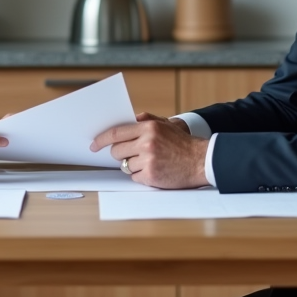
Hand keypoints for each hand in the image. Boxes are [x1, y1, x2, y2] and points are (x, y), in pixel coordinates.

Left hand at [91, 112, 207, 188]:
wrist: (202, 160)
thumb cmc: (183, 143)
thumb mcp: (166, 125)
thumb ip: (146, 120)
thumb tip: (126, 120)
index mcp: (149, 128)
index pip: (116, 133)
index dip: (102, 139)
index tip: (94, 144)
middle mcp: (147, 143)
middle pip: (117, 151)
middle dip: (119, 155)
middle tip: (130, 155)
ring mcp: (148, 160)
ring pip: (125, 166)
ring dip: (133, 165)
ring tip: (151, 162)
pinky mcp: (151, 176)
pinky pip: (134, 177)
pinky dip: (141, 175)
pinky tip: (155, 170)